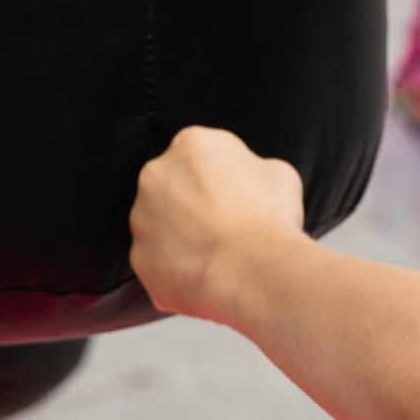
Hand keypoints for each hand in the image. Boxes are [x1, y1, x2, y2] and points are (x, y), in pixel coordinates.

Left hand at [132, 126, 307, 319]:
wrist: (251, 271)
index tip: (240, 196)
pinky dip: (177, 269)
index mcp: (191, 144)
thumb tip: (249, 182)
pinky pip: (159, 262)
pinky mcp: (140, 258)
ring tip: (218, 254)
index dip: (225, 177)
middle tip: (227, 226)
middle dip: (196, 204)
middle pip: (175, 187)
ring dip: (183, 236)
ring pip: (162, 226)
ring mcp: (142, 219)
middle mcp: (156, 176)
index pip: (203, 154)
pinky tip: (205, 274)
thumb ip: (254, 169)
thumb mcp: (280, 174)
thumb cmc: (268, 218)